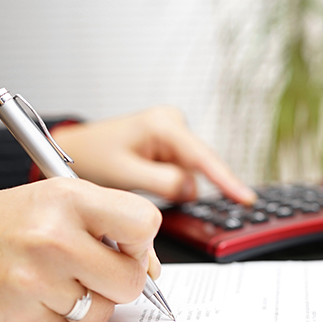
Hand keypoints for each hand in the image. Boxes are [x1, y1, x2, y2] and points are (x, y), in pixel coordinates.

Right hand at [0, 178, 161, 321]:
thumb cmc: (4, 223)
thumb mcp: (57, 200)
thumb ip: (110, 223)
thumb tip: (153, 266)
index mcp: (69, 198)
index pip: (144, 223)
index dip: (144, 242)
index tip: (129, 247)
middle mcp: (55, 236)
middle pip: (133, 278)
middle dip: (123, 279)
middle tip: (99, 270)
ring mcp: (40, 278)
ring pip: (106, 308)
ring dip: (93, 301)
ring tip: (63, 280)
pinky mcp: (27, 313)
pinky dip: (65, 316)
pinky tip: (42, 294)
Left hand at [52, 106, 256, 204]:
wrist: (76, 149)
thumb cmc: (93, 155)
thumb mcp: (125, 173)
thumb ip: (163, 182)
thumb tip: (193, 190)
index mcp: (162, 124)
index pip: (203, 157)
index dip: (226, 180)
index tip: (246, 198)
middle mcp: (173, 123)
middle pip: (198, 166)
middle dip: (183, 186)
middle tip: (151, 189)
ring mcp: (173, 133)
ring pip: (190, 172)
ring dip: (172, 185)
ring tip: (137, 179)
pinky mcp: (170, 145)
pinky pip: (181, 171)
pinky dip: (170, 182)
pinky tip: (147, 178)